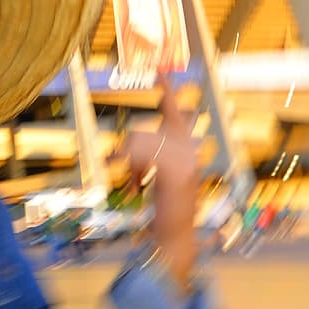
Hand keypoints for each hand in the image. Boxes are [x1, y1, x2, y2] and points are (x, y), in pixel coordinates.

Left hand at [118, 73, 198, 292]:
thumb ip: (141, 160)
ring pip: (139, 144)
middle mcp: (189, 149)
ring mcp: (186, 160)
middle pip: (142, 133)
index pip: (173, 111)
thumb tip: (119, 152)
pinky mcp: (177, 173)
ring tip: (139, 187)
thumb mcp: (150, 178)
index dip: (166, 89)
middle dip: (129, 156)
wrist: (176, 239)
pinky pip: (142, 157)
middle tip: (134, 180)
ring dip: (131, 169)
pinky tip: (137, 187)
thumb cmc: (162, 212)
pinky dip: (133, 171)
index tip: (159, 68)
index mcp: (186, 148)